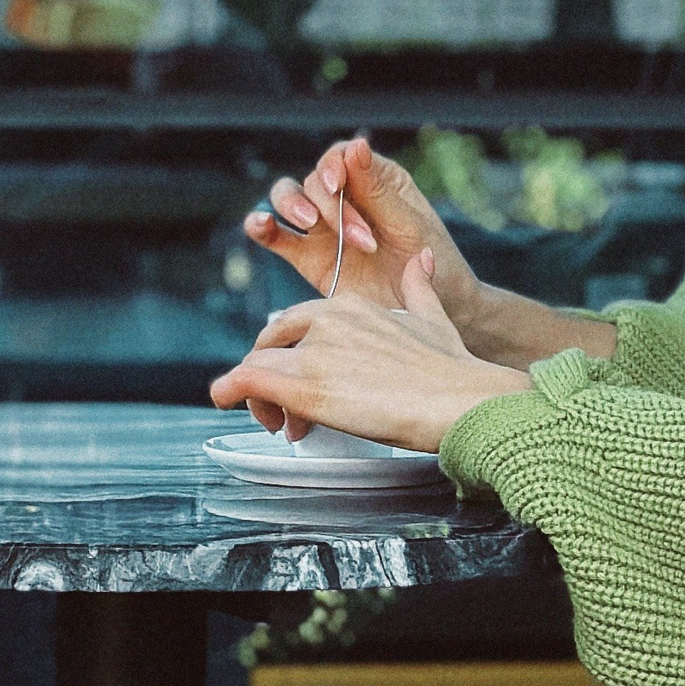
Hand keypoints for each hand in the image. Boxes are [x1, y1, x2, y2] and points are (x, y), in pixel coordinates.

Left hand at [209, 250, 530, 452]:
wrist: (459, 400)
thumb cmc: (452, 369)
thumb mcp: (433, 316)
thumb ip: (419, 287)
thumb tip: (421, 259)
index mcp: (350, 305)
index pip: (297, 324)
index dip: (292, 354)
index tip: (305, 382)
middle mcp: (326, 321)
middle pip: (270, 344)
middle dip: (272, 378)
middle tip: (288, 413)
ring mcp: (313, 353)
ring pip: (256, 366)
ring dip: (259, 399)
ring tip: (282, 426)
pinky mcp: (304, 387)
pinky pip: (244, 380)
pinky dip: (227, 391)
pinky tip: (225, 401)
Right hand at [242, 137, 486, 335]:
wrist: (431, 316)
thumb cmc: (435, 266)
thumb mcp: (410, 226)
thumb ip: (377, 190)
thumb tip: (357, 143)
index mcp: (375, 179)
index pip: (340, 157)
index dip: (332, 165)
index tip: (336, 182)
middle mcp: (346, 197)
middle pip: (314, 181)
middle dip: (330, 205)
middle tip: (361, 240)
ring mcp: (324, 227)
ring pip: (290, 199)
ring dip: (293, 205)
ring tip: (310, 224)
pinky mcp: (308, 258)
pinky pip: (278, 238)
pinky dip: (262, 227)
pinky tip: (260, 224)